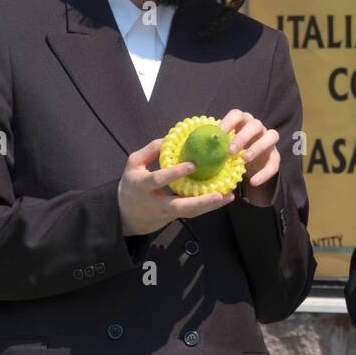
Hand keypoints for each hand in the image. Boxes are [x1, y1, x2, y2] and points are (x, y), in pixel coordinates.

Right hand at [117, 137, 236, 236]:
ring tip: (229, 195)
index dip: (174, 173)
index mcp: (141, 186)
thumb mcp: (134, 164)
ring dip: (210, 206)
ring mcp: (166, 212)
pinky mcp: (175, 216)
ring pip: (190, 213)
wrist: (126, 215)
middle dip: (200, 202)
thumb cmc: (132, 183)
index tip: (192, 165)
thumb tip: (170, 138)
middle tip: (219, 194)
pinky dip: (209, 207)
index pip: (158, 180)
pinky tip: (225, 198)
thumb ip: (150, 150)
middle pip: (179, 206)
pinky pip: (193, 213)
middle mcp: (155, 202)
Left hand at [220, 109, 279, 207]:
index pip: (237, 115)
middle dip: (243, 136)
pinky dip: (265, 173)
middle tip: (230, 151)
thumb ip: (211, 148)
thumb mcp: (220, 150)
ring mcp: (268, 141)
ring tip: (244, 160)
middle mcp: (257, 128)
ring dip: (258, 147)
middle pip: (255, 124)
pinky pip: (274, 163)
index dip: (229, 122)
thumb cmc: (228, 155)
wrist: (247, 169)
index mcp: (242, 122)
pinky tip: (253, 182)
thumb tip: (187, 153)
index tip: (219, 133)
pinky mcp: (275, 157)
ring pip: (271, 136)